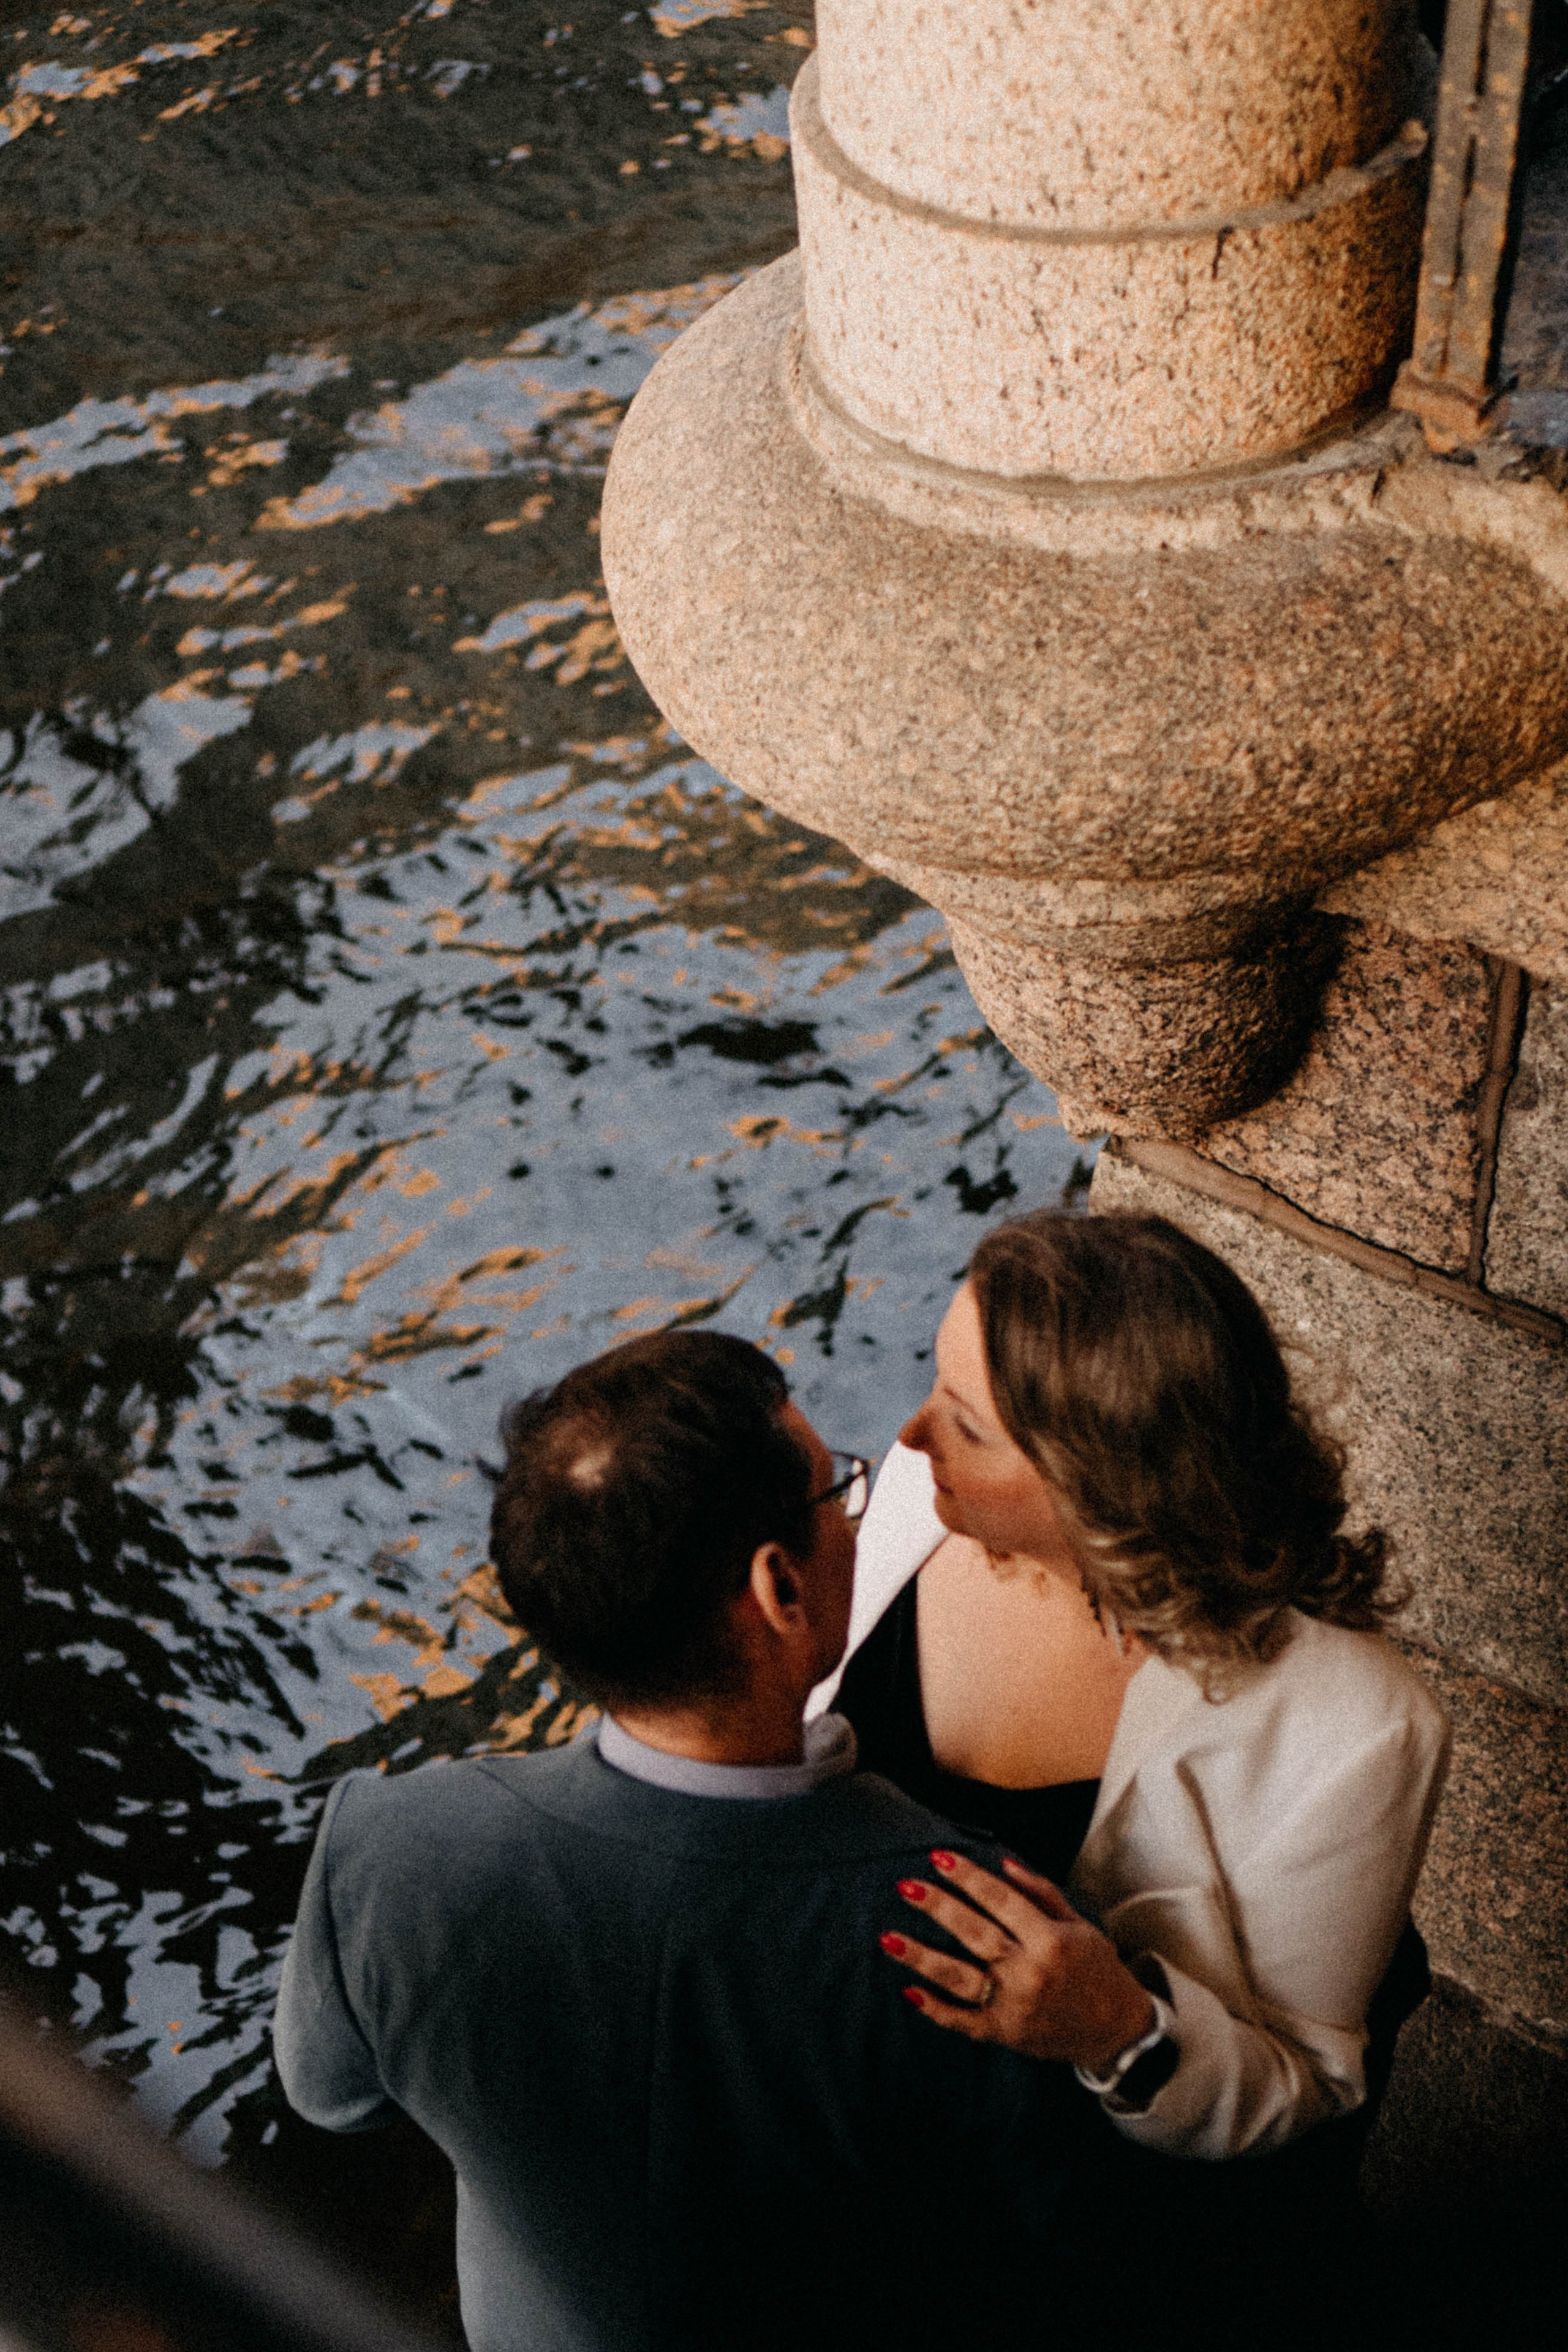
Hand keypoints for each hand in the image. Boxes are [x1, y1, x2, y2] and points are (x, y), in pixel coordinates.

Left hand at [881, 1849, 1155, 2070]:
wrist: (1117, 2030)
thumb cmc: (1098, 1970)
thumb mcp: (1079, 1925)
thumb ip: (1041, 1893)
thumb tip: (1003, 1864)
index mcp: (1050, 1941)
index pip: (1001, 1900)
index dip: (968, 1877)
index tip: (938, 1857)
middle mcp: (1030, 1972)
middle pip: (975, 1934)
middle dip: (938, 1907)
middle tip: (906, 1886)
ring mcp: (1015, 2006)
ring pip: (960, 1979)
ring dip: (922, 1958)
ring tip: (888, 1939)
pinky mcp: (1006, 2035)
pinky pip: (964, 2022)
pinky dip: (936, 2010)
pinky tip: (910, 1992)